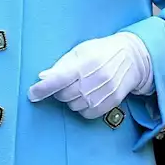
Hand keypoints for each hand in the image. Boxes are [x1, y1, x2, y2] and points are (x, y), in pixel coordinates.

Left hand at [27, 32, 153, 119]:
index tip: (31, 94)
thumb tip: (42, 77)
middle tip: (64, 83)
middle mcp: (95, 79)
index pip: (58, 79)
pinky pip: (87, 113)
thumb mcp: (79, 51)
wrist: (132, 58)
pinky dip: (82, 108)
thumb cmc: (101, 52)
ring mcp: (105, 92)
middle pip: (64, 95)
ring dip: (70, 99)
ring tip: (79, 87)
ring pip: (74, 106)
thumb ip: (60, 65)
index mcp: (85, 63)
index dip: (42, 88)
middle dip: (58, 91)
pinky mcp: (112, 102)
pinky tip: (86, 96)